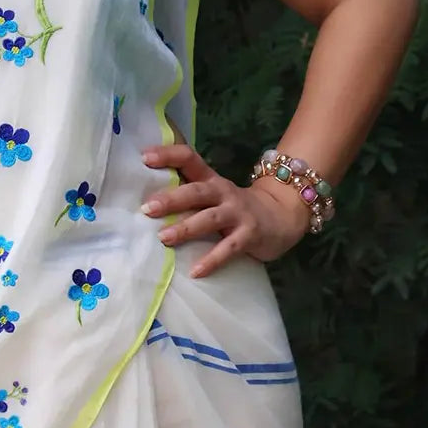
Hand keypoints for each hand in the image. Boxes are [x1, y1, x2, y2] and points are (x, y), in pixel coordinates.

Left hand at [141, 142, 309, 277]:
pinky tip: (195, 271)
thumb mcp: (214, 195)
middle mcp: (223, 192)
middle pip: (196, 191)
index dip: (168, 155)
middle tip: (147, 208)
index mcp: (210, 179)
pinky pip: (228, 248)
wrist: (282, 216)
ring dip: (186, 228)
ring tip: (163, 238)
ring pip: (209, 218)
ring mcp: (238, 213)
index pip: (189, 158)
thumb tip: (145, 202)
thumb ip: (188, 194)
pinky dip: (211, 260)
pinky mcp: (250, 235)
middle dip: (171, 199)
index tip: (144, 157)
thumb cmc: (235, 207)